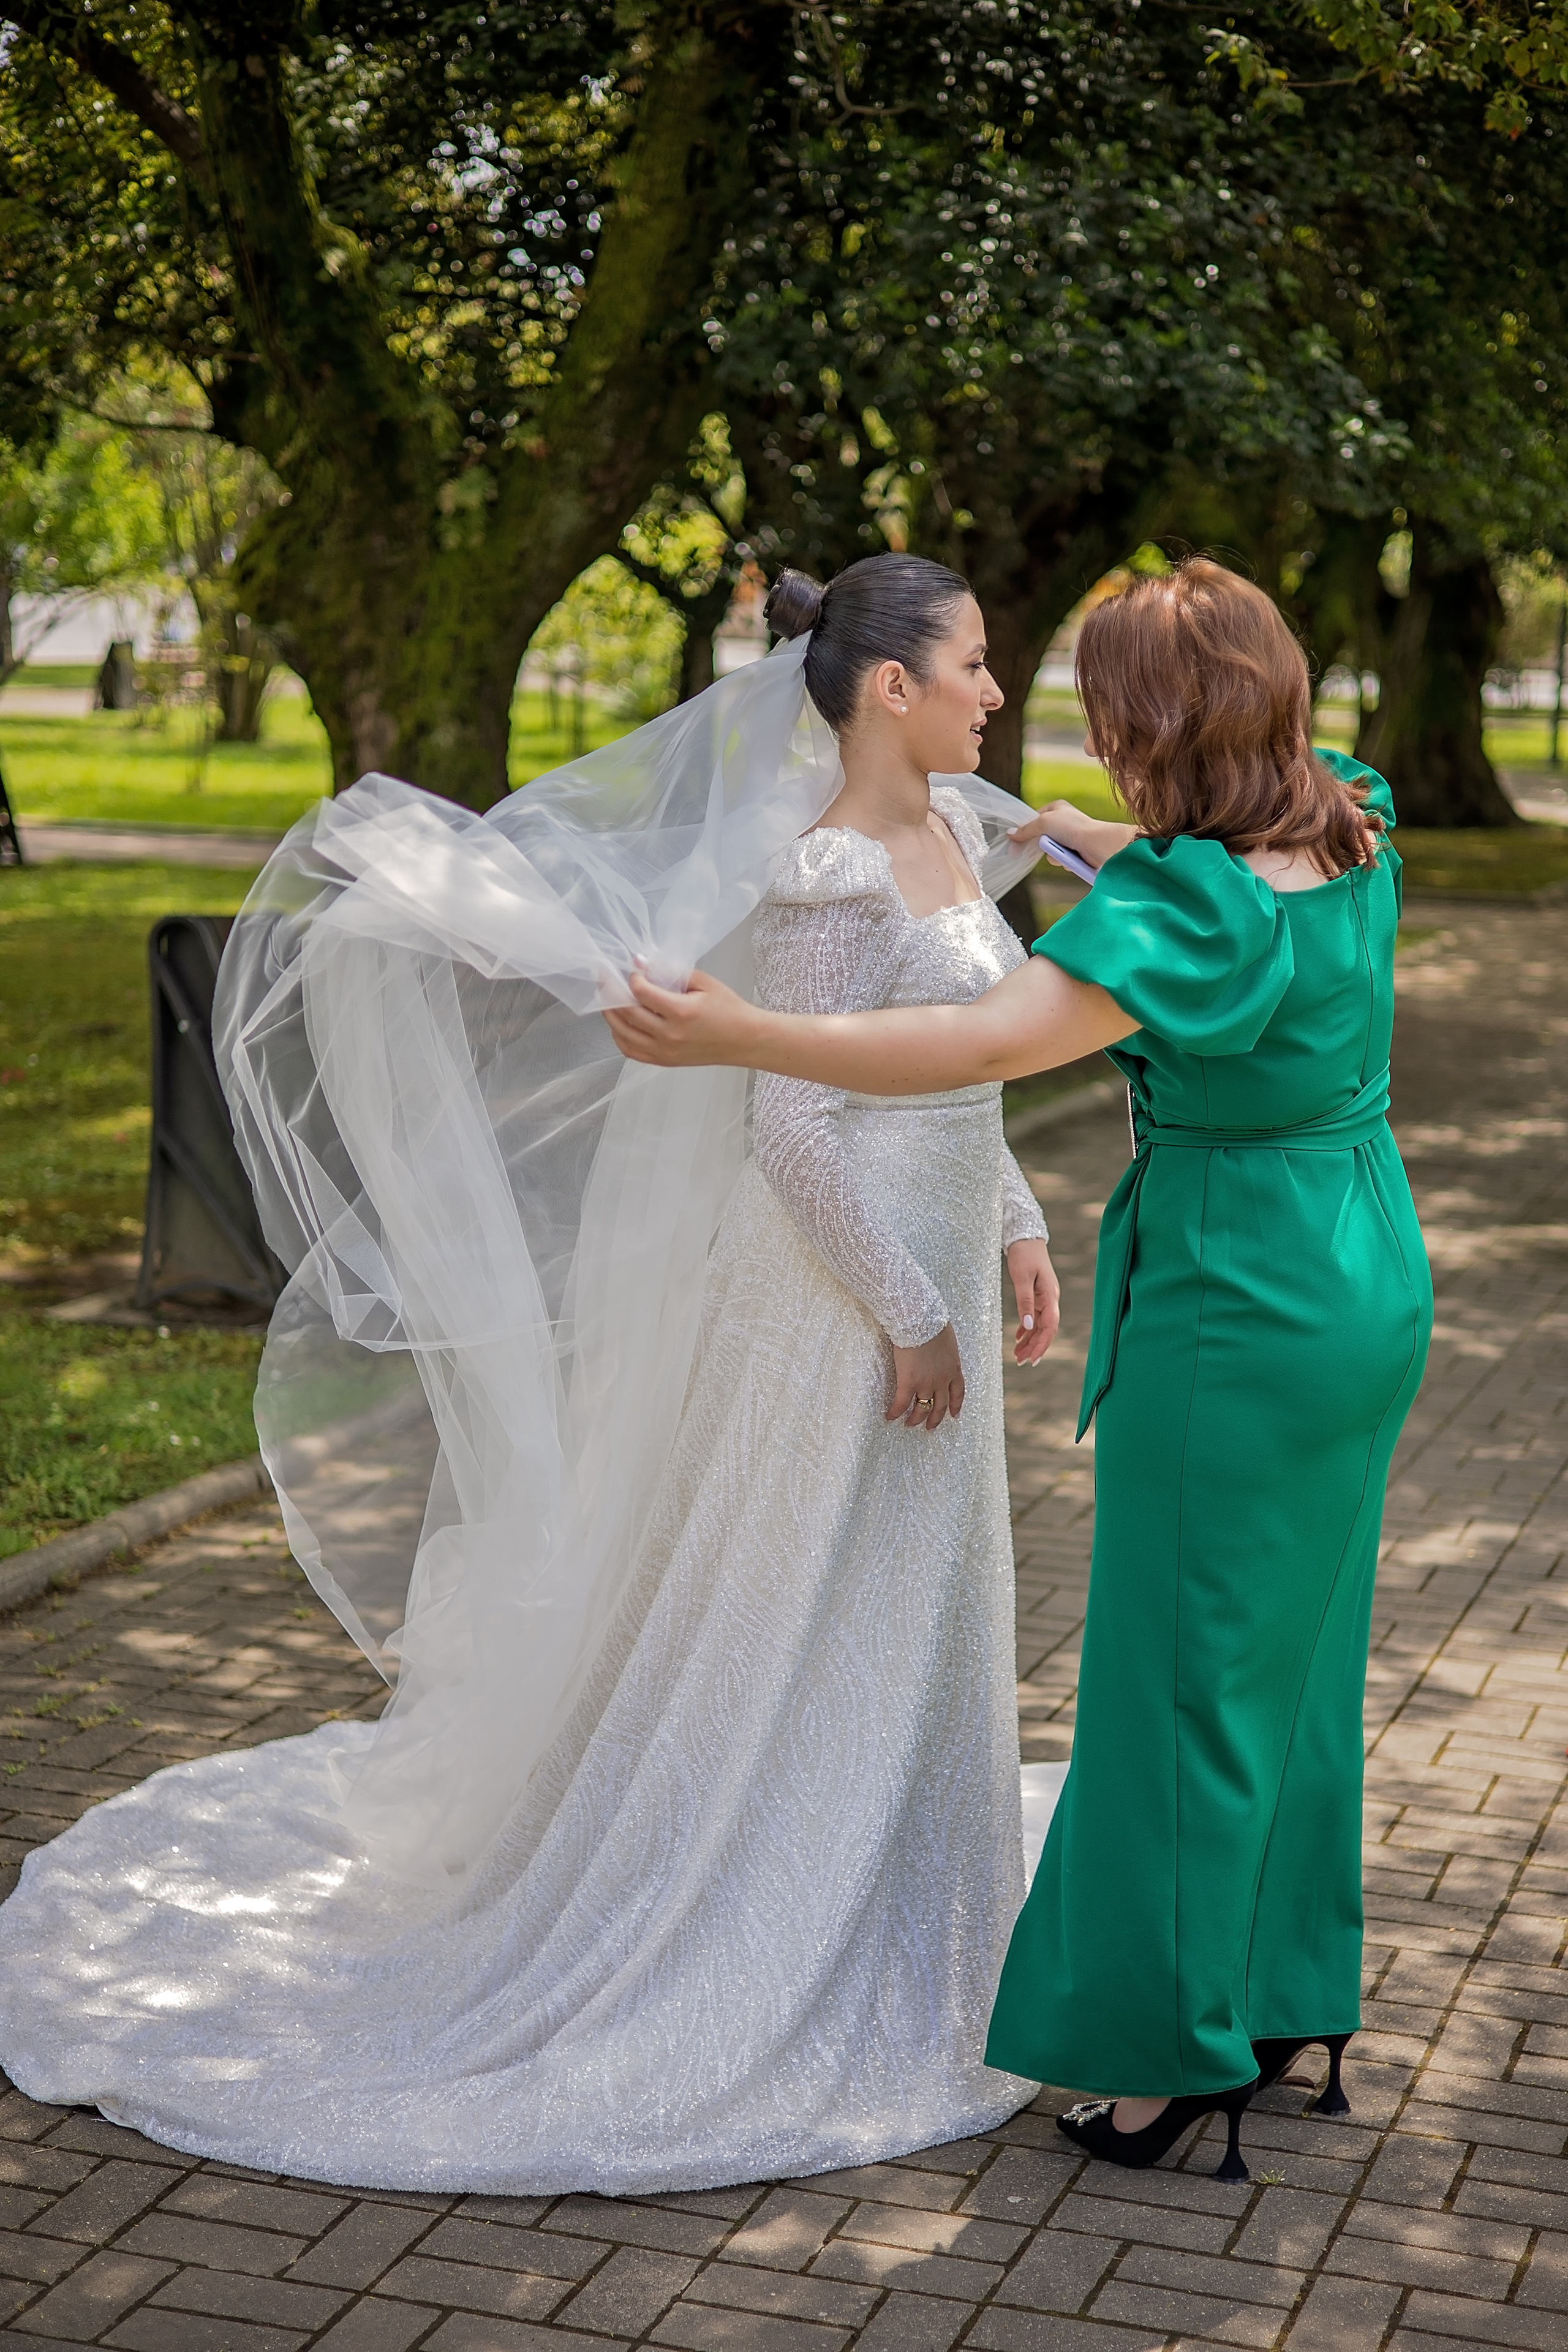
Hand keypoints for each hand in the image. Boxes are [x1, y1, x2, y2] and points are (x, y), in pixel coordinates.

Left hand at [604, 966, 756, 1066]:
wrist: (745, 1040)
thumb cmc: (729, 1009)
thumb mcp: (704, 982)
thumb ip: (671, 971)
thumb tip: (641, 962)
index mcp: (681, 1012)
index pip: (641, 993)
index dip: (632, 978)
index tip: (634, 971)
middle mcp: (669, 1035)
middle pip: (627, 1013)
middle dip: (611, 992)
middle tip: (605, 979)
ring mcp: (665, 1052)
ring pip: (622, 1033)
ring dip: (611, 1015)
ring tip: (607, 999)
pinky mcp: (664, 1061)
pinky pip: (631, 1051)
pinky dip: (619, 1036)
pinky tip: (619, 1023)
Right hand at [889, 1324, 963, 1430]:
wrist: (920, 1321)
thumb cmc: (932, 1322)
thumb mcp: (947, 1338)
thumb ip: (945, 1349)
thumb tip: (940, 1346)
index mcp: (954, 1368)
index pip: (958, 1392)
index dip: (955, 1405)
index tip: (954, 1414)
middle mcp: (942, 1380)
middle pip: (941, 1405)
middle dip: (936, 1418)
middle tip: (930, 1427)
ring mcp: (926, 1383)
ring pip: (922, 1408)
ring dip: (916, 1418)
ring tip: (910, 1424)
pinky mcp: (909, 1382)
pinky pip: (901, 1403)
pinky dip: (895, 1412)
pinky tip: (890, 1417)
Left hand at [1006, 1239, 1059, 1366]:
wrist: (1025, 1237)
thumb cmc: (1024, 1254)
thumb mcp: (1022, 1278)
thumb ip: (1025, 1302)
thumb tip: (1028, 1326)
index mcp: (1050, 1296)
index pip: (1050, 1327)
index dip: (1042, 1345)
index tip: (1032, 1360)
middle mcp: (1050, 1299)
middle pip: (1045, 1329)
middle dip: (1034, 1347)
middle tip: (1020, 1362)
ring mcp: (1044, 1297)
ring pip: (1039, 1325)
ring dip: (1030, 1340)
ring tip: (1018, 1355)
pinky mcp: (1036, 1294)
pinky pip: (1034, 1316)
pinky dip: (1027, 1329)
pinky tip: (1018, 1338)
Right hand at [1008, 800, 1136, 869]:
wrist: (1097, 845)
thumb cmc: (1073, 827)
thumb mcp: (1044, 822)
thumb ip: (1026, 829)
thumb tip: (1010, 834)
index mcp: (1057, 808)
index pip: (1034, 819)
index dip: (1023, 831)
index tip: (1014, 842)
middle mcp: (1064, 822)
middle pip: (1040, 837)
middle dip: (1041, 845)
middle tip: (1042, 846)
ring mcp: (1070, 838)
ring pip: (1050, 851)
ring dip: (1053, 854)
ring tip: (1062, 851)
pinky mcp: (1076, 853)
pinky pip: (1061, 860)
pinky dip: (1063, 860)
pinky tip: (1070, 857)